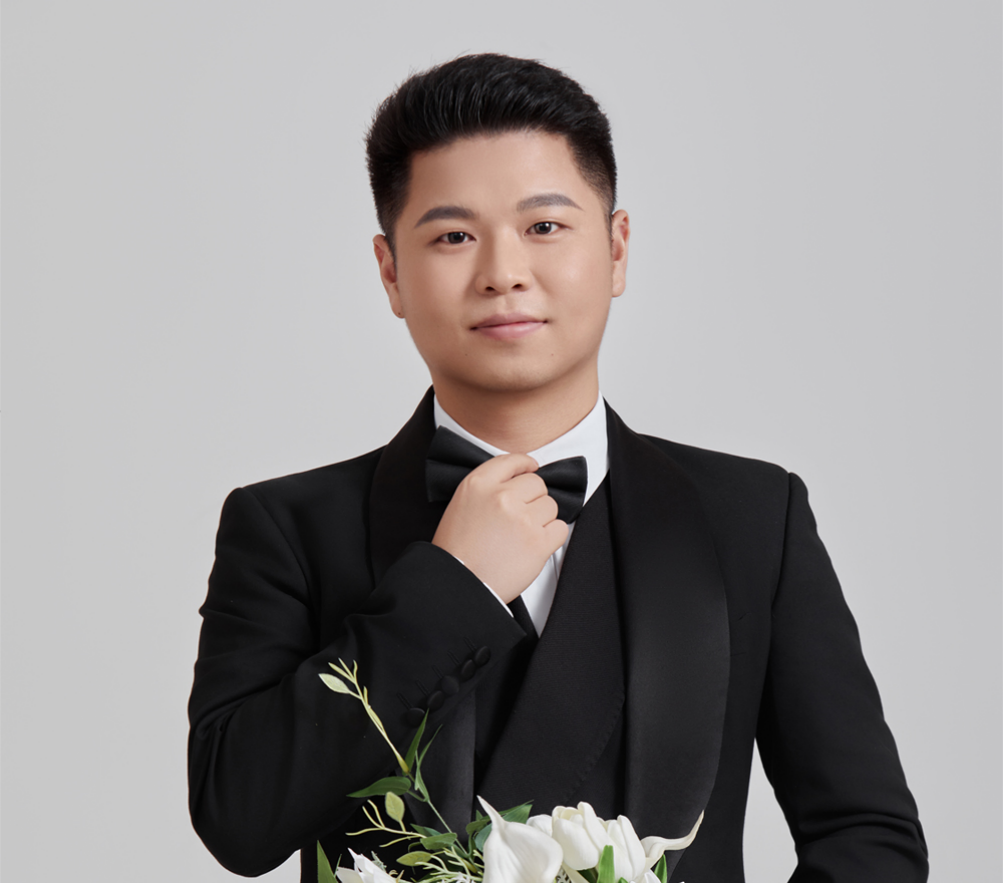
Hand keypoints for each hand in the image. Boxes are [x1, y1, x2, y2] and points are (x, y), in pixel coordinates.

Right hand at [431, 454, 568, 603]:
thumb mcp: (461, 505)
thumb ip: (487, 488)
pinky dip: (551, 537)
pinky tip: (534, 545)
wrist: (459, 584)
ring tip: (521, 535)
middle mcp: (502, 497)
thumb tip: (520, 478)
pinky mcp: (538, 542)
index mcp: (478, 484)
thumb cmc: (457, 550)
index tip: (531, 469)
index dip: (526, 465)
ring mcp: (522, 519)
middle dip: (532, 499)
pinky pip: (560, 528)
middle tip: (519, 518)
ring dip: (542, 519)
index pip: (513, 460)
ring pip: (551, 505)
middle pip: (537, 484)